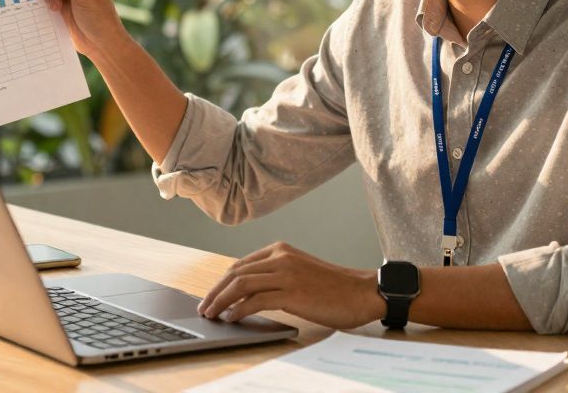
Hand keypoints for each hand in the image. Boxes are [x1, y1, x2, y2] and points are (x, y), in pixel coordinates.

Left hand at [197, 242, 385, 328]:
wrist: (363, 291)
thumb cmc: (334, 287)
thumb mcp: (300, 272)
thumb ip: (276, 276)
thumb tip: (247, 294)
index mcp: (281, 250)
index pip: (241, 264)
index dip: (222, 282)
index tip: (212, 296)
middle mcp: (281, 257)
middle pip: (235, 273)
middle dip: (215, 291)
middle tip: (204, 307)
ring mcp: (286, 274)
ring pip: (241, 284)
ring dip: (221, 300)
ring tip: (211, 314)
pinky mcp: (292, 293)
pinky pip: (256, 300)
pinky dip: (239, 309)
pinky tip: (232, 318)